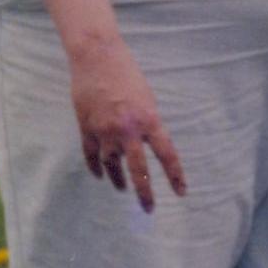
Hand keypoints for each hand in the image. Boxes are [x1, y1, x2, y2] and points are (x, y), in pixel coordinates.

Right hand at [66, 40, 185, 209]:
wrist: (96, 59)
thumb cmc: (127, 76)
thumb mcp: (148, 100)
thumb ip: (149, 124)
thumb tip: (148, 145)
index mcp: (149, 120)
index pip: (167, 155)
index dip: (175, 176)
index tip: (181, 192)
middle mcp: (127, 129)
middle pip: (138, 168)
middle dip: (144, 192)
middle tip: (149, 208)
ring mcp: (104, 130)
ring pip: (112, 164)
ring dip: (118, 179)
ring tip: (123, 189)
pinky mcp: (86, 127)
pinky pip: (91, 154)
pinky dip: (96, 167)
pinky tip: (100, 176)